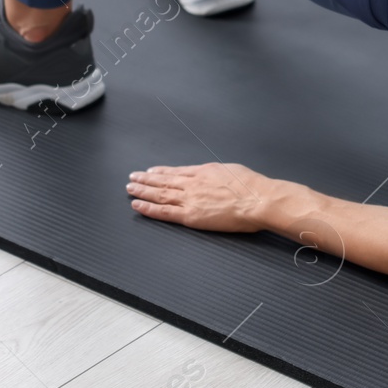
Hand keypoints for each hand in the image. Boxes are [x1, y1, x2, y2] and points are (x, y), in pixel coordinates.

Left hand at [125, 162, 279, 231]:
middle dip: (146, 180)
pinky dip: (149, 208)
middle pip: (163, 181)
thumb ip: (217, 174)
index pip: (176, 172)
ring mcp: (189, 199)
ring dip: (142, 191)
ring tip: (130, 189)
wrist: (257, 200)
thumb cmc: (252, 187)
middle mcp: (192, 184)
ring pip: (159, 194)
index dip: (161, 172)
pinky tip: (137, 206)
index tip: (150, 171)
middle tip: (132, 178)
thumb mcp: (232, 171)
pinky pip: (164, 212)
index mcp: (203, 172)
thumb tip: (213, 177)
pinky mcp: (190, 216)